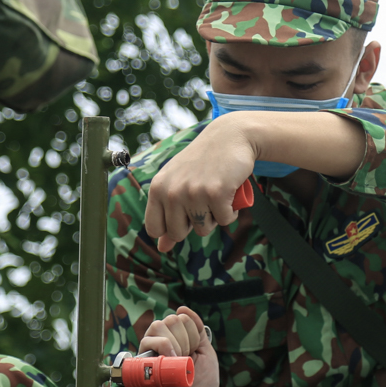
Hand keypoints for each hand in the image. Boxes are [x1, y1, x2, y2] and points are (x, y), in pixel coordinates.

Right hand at [137, 307, 218, 386]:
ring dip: (174, 342)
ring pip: (157, 327)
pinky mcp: (139, 368)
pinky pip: (146, 345)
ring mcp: (149, 356)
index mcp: (178, 341)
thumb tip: (183, 308)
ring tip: (177, 362)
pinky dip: (161, 348)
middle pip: (170, 320)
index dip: (192, 334)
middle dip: (185, 338)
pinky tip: (168, 362)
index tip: (195, 354)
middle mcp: (162, 346)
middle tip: (186, 361)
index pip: (182, 318)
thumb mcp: (206, 358)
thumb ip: (198, 332)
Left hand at [145, 116, 255, 252]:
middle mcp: (172, 191)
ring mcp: (194, 192)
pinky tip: (230, 194)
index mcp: (157, 188)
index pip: (154, 228)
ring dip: (214, 217)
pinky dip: (231, 212)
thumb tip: (161, 249)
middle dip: (194, 224)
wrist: (230, 136)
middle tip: (203, 201)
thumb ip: (166, 214)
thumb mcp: (177, 184)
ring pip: (203, 229)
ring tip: (216, 195)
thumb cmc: (201, 162)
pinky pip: (225, 220)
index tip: (183, 214)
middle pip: (178, 234)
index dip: (170, 227)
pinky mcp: (216, 193)